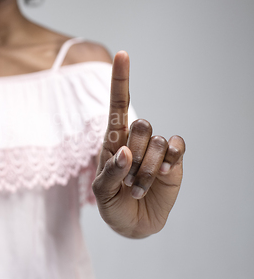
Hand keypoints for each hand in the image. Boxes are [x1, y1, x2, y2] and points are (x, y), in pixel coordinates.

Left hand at [92, 51, 185, 238]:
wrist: (134, 224)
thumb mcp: (101, 191)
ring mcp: (155, 149)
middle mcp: (135, 139)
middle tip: (127, 178)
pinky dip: (169, 163)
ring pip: (157, 141)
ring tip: (138, 186)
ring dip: (147, 170)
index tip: (123, 54)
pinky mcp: (174, 160)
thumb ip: (110, 171)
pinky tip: (162, 176)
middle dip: (134, 155)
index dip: (121, 79)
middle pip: (140, 124)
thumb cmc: (112, 203)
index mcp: (112, 140)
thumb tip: (124, 150)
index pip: (118, 104)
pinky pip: (177, 147)